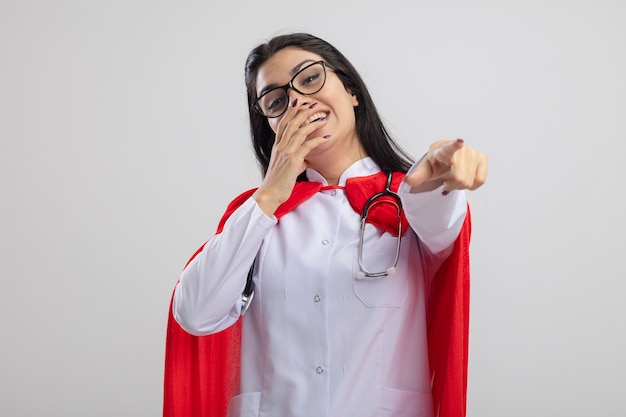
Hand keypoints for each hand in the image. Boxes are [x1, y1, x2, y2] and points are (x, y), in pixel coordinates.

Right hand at [253, 99, 329, 214]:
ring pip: (299, 131)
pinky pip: (307, 146)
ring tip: (322, 117)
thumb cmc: (277, 183)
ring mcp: (286, 152)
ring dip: (312, 123)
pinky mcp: (293, 160)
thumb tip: (304, 160)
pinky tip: (326, 137)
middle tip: (313, 104)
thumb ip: (295, 161)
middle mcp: (280, 147)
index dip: (290, 112)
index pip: (283, 124)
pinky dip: (318, 140)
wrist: (270, 194)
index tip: (297, 102)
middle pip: (291, 123)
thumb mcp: (286, 168)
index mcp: (277, 147)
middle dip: (302, 112)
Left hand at [404, 139, 487, 193]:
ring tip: (453, 179)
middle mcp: (460, 149)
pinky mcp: (482, 158)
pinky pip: (479, 180)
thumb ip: (417, 177)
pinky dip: (471, 185)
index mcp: (443, 150)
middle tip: (446, 182)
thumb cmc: (435, 164)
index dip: (455, 145)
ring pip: (469, 182)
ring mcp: (472, 153)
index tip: (459, 142)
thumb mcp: (425, 170)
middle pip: (460, 178)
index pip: (449, 147)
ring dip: (460, 186)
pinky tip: (465, 179)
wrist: (446, 158)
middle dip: (451, 185)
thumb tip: (407, 180)